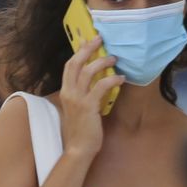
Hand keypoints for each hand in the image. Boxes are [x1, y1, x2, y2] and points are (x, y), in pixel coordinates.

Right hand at [59, 37, 121, 159]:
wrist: (79, 148)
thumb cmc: (82, 128)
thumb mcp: (80, 107)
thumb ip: (84, 93)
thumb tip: (96, 80)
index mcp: (65, 91)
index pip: (69, 66)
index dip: (78, 51)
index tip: (88, 40)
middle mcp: (68, 92)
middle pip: (75, 63)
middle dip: (88, 49)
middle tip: (100, 39)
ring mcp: (77, 99)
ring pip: (87, 71)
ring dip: (102, 62)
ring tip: (114, 58)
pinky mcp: (88, 106)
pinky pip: (100, 86)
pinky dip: (112, 80)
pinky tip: (121, 79)